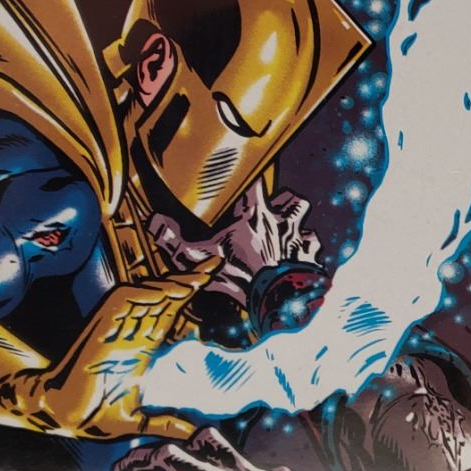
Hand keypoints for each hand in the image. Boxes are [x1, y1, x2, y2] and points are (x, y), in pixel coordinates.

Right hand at [0, 266, 217, 440]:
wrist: (59, 415)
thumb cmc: (92, 414)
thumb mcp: (135, 421)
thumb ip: (162, 423)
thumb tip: (191, 432)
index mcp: (140, 348)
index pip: (169, 313)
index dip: (189, 295)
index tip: (211, 278)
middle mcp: (130, 334)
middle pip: (162, 298)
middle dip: (187, 280)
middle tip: (213, 265)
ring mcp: (114, 330)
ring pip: (144, 296)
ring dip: (167, 286)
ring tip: (194, 280)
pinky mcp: (98, 331)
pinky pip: (120, 304)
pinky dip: (140, 296)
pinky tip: (160, 293)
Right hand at [151, 182, 319, 300]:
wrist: (273, 301)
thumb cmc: (238, 276)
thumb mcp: (196, 259)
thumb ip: (173, 239)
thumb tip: (156, 223)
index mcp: (254, 214)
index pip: (255, 179)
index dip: (251, 172)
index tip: (246, 169)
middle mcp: (280, 221)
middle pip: (289, 197)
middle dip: (282, 199)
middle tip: (271, 206)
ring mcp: (298, 238)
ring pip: (304, 217)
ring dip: (297, 221)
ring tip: (288, 226)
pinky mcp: (309, 257)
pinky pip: (314, 246)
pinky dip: (309, 249)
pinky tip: (301, 253)